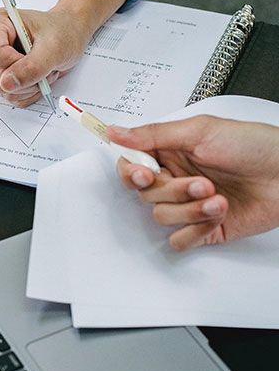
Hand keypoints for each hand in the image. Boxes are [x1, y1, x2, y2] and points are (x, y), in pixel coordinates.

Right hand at [0, 0, 129, 106]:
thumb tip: (6, 84)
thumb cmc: (66, 31)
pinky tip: (40, 76)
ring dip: (28, 86)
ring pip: (2, 89)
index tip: (36, 57)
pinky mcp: (2, 72)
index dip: (14, 65)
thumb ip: (31, 67)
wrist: (74, 31)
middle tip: (46, 65)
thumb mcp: (55, 48)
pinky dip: (28, 91)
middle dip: (24, 78)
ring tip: (45, 69)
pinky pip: (10, 94)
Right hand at [108, 115, 278, 250]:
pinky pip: (178, 240)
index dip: (131, 173)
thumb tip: (115, 132)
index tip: (145, 172)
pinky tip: (217, 215)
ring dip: (190, 209)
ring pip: (161, 217)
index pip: (132, 166)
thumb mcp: (200, 130)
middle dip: (173, 190)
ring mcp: (188, 206)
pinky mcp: (202, 229)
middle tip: (201, 182)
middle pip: (146, 195)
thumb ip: (152, 134)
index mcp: (170, 153)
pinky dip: (195, 230)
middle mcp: (176, 179)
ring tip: (217, 197)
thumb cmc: (254, 146)